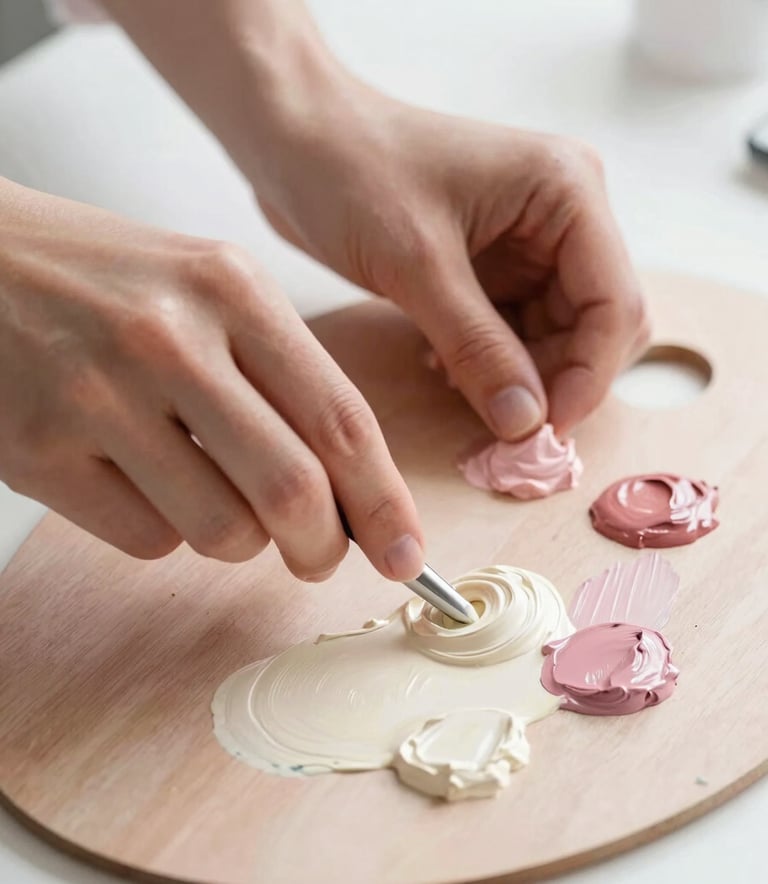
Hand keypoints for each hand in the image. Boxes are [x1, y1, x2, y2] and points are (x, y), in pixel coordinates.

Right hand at [0, 178, 423, 579]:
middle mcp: (171, 339)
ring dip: (239, 541)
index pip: (341, 419)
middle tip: (321, 558)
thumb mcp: (209, 290)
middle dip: (324, 547)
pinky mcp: (37, 449)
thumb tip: (346, 491)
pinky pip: (145, 540)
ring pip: (222, 530)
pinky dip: (165, 533)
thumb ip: (281, 378)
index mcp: (233, 290)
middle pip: (293, 489)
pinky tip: (143, 485)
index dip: (384, 501)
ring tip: (215, 499)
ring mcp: (98, 395)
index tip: (406, 554)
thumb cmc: (108, 279)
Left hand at [254, 88, 649, 438]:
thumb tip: (526, 424)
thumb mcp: (417, 265)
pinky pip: (513, 333)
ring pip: (554, 337)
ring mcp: (528, 243)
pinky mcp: (492, 266)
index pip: (614, 305)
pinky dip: (488, 361)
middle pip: (594, 326)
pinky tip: (442, 364)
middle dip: (554, 381)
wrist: (295, 141)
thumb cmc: (352, 172)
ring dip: (516, 376)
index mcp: (566, 193)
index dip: (588, 378)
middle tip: (501, 425)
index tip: (542, 432)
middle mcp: (561, 216)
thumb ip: (477, 347)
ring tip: (456, 384)